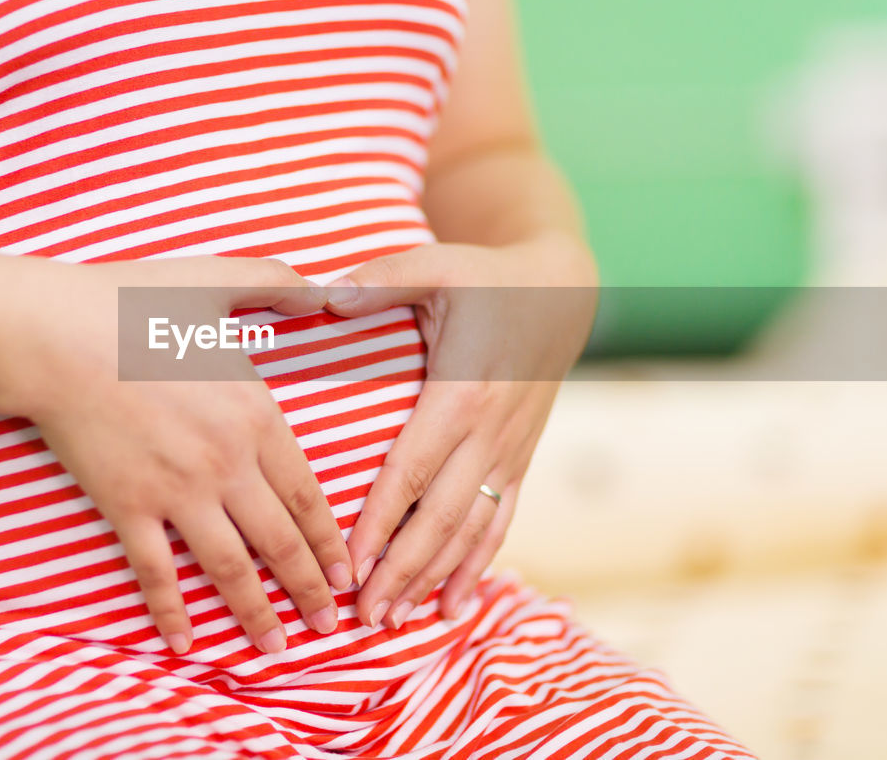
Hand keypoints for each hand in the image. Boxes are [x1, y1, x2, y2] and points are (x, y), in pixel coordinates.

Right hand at [12, 255, 352, 654]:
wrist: (56, 336)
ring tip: (276, 649)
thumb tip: (325, 286)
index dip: (330, 541)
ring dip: (256, 613)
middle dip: (310, 589)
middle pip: (280, 542)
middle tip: (331, 625)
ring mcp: (177, 492)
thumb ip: (278, 282)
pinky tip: (184, 642)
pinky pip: (156, 571)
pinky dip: (170, 610)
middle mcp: (227, 465)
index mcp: (256, 417)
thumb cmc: (135, 304)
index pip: (307, 495)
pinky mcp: (127, 508)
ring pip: (229, 569)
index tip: (348, 571)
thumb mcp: (219, 279)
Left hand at [324, 234, 596, 628]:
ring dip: (434, 579)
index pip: (412, 472)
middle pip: (441, 518)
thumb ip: (380, 280)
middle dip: (403, 570)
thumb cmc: (488, 278)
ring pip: (471, 531)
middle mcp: (489, 434)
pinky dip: (476, 567)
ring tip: (397, 620)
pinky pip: (499, 522)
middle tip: (364, 615)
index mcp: (461, 394)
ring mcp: (509, 453)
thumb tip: (324, 296)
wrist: (562, 293)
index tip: (349, 563)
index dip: (381, 522)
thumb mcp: (436, 265)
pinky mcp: (520, 460)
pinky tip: (452, 604)